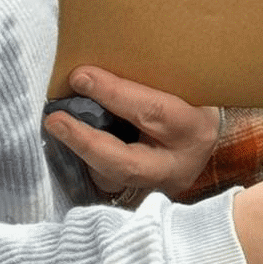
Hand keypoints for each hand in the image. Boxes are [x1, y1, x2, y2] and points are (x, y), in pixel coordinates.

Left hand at [43, 66, 220, 199]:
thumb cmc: (193, 101)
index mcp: (193, 127)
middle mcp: (178, 164)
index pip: (151, 111)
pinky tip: (76, 142)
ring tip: (58, 126)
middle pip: (126, 161)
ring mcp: (160, 187)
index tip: (80, 76)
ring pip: (112, 179)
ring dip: (82, 153)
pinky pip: (110, 184)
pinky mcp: (144, 197)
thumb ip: (148, 81)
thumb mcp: (183, 85)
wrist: (207, 138)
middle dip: (86, 141)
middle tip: (54, 120)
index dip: (114, 93)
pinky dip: (90, 162)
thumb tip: (97, 67)